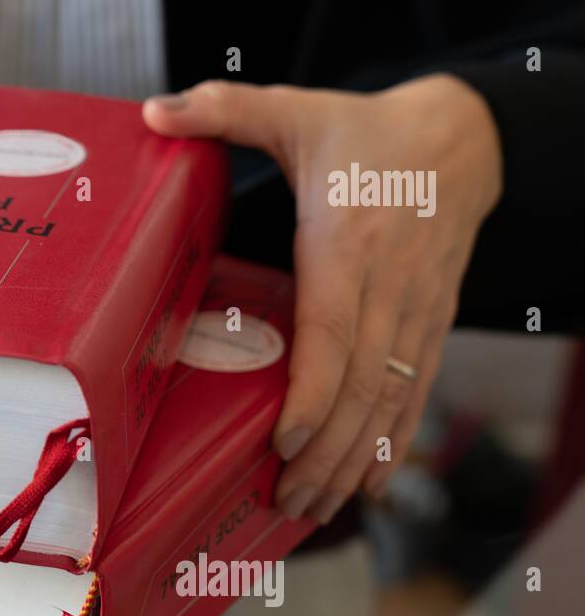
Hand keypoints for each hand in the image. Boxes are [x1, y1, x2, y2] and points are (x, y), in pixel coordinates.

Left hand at [144, 74, 501, 522]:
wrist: (463, 139)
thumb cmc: (365, 131)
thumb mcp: (297, 109)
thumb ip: (226, 109)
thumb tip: (153, 109)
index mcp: (347, 242)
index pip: (334, 331)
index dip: (314, 392)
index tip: (283, 441)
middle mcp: (389, 286)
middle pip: (361, 384)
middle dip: (324, 451)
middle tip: (285, 501)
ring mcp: (417, 311)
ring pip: (391, 399)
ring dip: (355, 459)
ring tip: (316, 507)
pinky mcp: (432, 323)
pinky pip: (416, 392)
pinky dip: (395, 442)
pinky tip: (373, 485)